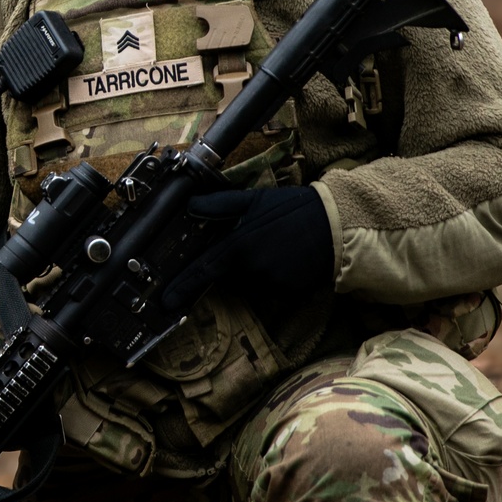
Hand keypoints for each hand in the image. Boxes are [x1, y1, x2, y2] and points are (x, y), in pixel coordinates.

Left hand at [163, 186, 333, 313]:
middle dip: (232, 264)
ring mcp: (271, 284)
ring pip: (250, 282)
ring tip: (273, 245)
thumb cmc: (291, 208)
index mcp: (238, 247)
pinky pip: (271, 288)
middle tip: (253, 242)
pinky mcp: (288, 293)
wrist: (335, 224)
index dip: (182, 288)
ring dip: (253, 269)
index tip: (166, 303)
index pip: (203, 271)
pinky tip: (286, 257)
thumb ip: (221, 204)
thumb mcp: (255, 198)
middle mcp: (251, 270)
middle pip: (228, 276)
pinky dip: (273, 276)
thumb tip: (191, 205)